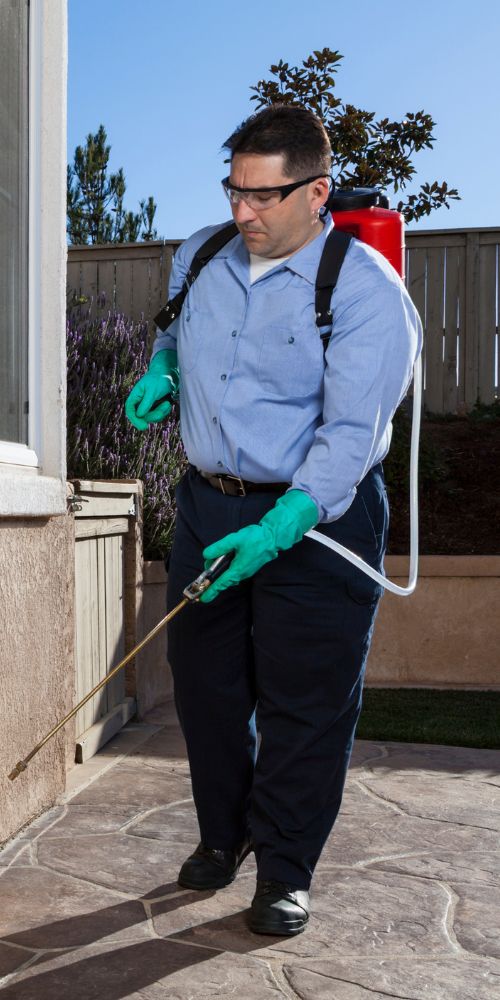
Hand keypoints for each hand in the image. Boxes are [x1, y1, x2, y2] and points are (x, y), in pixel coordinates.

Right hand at [125, 349, 178, 429]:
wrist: (170, 374)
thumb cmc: (159, 379)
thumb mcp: (152, 390)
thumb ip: (146, 403)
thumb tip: (139, 415)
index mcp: (135, 396)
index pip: (130, 411)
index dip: (135, 420)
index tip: (144, 426)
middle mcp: (140, 403)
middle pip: (142, 417)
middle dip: (155, 414)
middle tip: (166, 405)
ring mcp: (148, 407)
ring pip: (152, 418)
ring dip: (162, 412)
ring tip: (168, 402)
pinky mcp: (156, 408)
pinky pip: (159, 416)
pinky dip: (165, 411)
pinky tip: (169, 403)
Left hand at [200, 490, 317, 601]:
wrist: (273, 537)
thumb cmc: (256, 538)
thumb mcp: (234, 539)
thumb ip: (219, 547)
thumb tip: (206, 555)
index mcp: (237, 569)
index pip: (221, 584)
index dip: (211, 591)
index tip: (203, 599)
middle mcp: (242, 574)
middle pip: (223, 579)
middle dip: (214, 574)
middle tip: (210, 561)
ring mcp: (246, 572)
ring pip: (229, 575)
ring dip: (221, 570)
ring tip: (217, 558)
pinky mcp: (249, 568)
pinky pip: (235, 571)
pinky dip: (228, 567)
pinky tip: (228, 556)